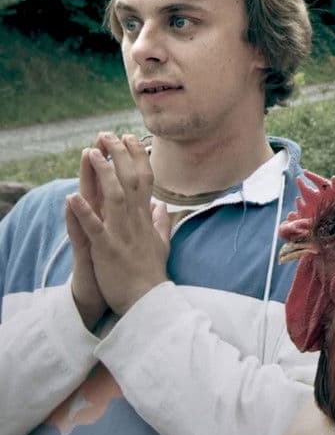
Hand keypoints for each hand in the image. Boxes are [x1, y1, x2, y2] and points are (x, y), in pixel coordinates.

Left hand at [65, 133, 170, 315]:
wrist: (148, 300)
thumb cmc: (152, 273)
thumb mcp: (160, 244)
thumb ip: (161, 223)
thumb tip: (164, 206)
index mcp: (145, 218)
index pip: (144, 179)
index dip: (137, 157)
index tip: (128, 138)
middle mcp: (135, 220)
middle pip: (130, 180)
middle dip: (119, 155)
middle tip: (107, 134)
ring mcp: (122, 233)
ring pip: (113, 197)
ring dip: (102, 174)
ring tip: (90, 153)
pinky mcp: (107, 249)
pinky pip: (94, 228)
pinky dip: (83, 212)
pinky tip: (71, 197)